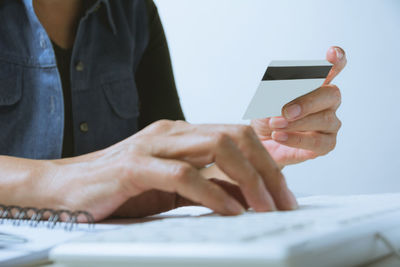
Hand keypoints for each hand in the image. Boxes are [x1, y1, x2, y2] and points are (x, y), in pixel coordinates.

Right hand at [50, 120, 296, 221]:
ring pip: (217, 147)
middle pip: (236, 135)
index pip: (238, 133)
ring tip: (265, 208)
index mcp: (182, 134)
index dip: (269, 156)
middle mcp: (172, 132)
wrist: (64, 189)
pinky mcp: (134, 166)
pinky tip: (230, 212)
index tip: (287, 187)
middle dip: (267, 169)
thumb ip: (208, 185)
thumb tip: (247, 196)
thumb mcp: (174, 187)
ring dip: (248, 180)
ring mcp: (153, 145)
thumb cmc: (120, 188)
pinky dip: (213, 194)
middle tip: (284, 201)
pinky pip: (185, 175)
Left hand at [251, 46, 346, 167]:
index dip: (336, 61)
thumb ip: (277, 95)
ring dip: (298, 123)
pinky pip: (318, 142)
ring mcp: (330, 124)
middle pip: (331, 94)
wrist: (260, 143)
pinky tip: (279, 136)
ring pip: (325, 120)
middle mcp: (327, 103)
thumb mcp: (266, 102)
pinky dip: (296, 139)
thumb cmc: (267, 118)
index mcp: (316, 85)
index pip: (332, 69)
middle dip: (308, 102)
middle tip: (286, 111)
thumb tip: (285, 100)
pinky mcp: (326, 144)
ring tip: (275, 125)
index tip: (332, 53)